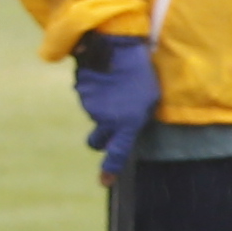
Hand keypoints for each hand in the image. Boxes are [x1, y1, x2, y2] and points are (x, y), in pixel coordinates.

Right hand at [74, 29, 158, 165]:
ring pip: (95, 116)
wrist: (116, 48)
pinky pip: (89, 99)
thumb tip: (122, 132)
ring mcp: (90, 106)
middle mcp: (106, 119)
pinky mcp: (81, 93)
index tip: (105, 182)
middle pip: (97, 141)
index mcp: (127, 123)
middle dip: (100, 140)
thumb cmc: (141, 74)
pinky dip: (96, 94)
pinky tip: (106, 79)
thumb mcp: (150, 99)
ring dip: (103, 108)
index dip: (111, 168)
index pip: (119, 152)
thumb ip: (138, 119)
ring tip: (117, 87)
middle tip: (110, 127)